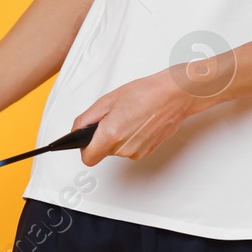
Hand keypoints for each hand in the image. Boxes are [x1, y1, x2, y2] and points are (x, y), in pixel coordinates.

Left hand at [74, 70, 205, 164]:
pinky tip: (138, 121)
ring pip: (117, 149)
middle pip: (103, 151)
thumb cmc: (146, 93)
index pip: (88, 158)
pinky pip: (130, 148)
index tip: (85, 138)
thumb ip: (87, 119)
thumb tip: (77, 130)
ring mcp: (138, 152)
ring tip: (128, 116)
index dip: (84, 147)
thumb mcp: (108, 100)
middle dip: (103, 136)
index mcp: (111, 135)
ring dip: (118, 135)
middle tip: (113, 116)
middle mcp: (124, 148)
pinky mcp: (148, 151)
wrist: (174, 95)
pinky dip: (130, 137)